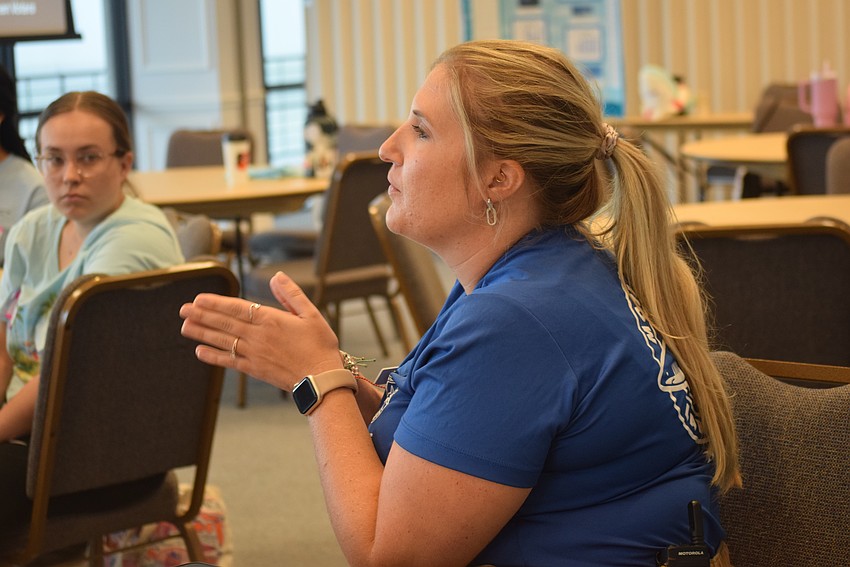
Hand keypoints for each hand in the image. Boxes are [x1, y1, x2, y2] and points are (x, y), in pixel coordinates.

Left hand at [179, 271, 341, 390]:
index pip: (237, 308)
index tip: (199, 299)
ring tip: (185, 326)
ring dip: (202, 333)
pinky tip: (200, 351)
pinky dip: (213, 356)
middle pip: (224, 323)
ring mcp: (254, 353)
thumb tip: (277, 276)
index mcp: (271, 320)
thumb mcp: (312, 315)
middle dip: (201, 315)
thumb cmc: (320, 346)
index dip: (216, 303)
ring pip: (222, 340)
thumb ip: (292, 295)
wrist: (321, 379)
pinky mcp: (254, 369)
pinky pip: (229, 361)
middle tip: (183, 309)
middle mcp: (258, 336)